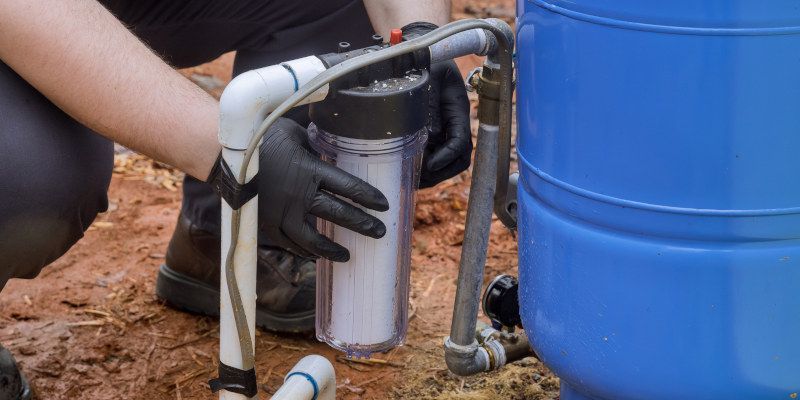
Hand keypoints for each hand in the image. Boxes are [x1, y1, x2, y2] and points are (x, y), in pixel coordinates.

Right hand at [257, 118, 388, 261]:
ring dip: (331, 249)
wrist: (224, 154)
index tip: (383, 206)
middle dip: (362, 225)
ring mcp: (281, 212)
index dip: (369, 197)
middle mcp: (299, 195)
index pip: (349, 187)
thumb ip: (313, 146)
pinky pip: (288, 242)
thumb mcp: (294, 134)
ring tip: (347, 255)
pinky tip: (314, 255)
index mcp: (310, 170)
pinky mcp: (266, 223)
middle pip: (338, 213)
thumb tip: (327, 150)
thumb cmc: (261, 137)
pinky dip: (303, 250)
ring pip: (312, 239)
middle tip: (379, 233)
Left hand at [403, 22, 472, 188]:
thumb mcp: (429, 78)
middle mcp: (453, 126)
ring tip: (413, 177)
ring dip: (432, 175)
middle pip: (458, 160)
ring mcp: (444, 132)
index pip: (460, 143)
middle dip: (440, 172)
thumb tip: (431, 134)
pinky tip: (409, 170)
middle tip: (419, 177)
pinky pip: (433, 157)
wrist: (421, 55)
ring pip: (447, 163)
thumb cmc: (428, 62)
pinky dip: (424, 169)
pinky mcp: (431, 135)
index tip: (430, 163)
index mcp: (458, 112)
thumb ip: (429, 104)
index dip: (447, 156)